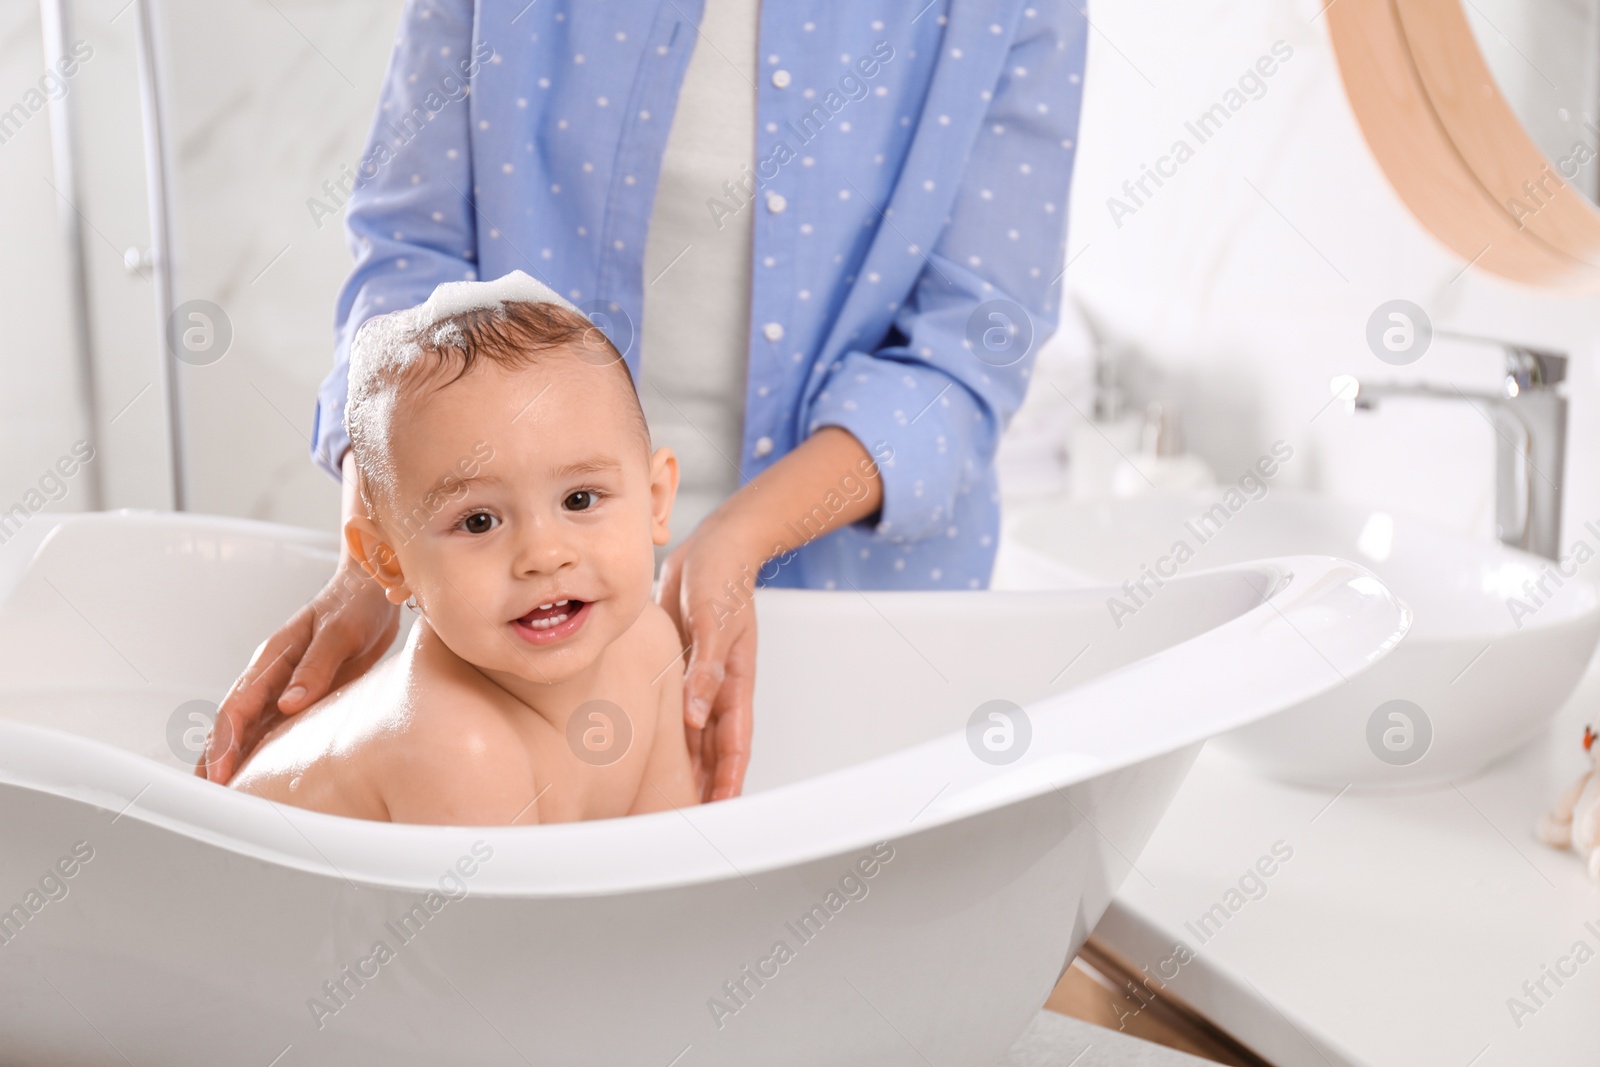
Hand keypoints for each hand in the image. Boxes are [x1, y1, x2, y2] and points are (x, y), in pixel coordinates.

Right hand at [196, 563, 399, 783]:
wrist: (373, 590)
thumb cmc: (356, 605)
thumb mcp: (340, 633)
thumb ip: (316, 667)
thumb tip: (288, 704)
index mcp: (273, 657)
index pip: (238, 706)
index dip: (224, 742)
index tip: (217, 775)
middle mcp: (272, 673)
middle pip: (234, 720)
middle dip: (216, 755)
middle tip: (207, 795)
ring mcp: (286, 684)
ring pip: (250, 725)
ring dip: (234, 755)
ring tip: (222, 791)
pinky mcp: (305, 691)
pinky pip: (276, 724)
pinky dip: (261, 747)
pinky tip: (257, 769)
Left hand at [655, 515, 757, 802]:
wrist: (715, 547)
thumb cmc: (721, 577)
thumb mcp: (713, 620)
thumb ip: (705, 668)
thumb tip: (696, 715)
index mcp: (735, 681)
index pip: (736, 744)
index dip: (730, 780)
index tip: (722, 812)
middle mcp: (721, 686)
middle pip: (719, 749)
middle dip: (712, 786)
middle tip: (697, 823)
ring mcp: (704, 678)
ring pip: (699, 736)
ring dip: (693, 767)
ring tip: (677, 802)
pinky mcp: (686, 667)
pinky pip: (681, 710)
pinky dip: (674, 736)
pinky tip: (657, 752)